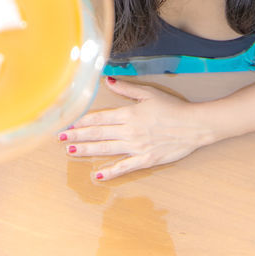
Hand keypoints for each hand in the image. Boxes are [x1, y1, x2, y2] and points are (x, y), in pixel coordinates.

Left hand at [59, 76, 212, 182]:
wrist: (194, 126)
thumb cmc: (172, 107)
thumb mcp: (149, 93)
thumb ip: (126, 88)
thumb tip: (107, 80)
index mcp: (128, 114)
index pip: (99, 118)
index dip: (80, 121)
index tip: (66, 122)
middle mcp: (129, 131)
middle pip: (97, 134)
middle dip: (77, 135)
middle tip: (60, 138)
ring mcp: (136, 147)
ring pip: (106, 149)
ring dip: (86, 150)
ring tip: (70, 151)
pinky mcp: (146, 160)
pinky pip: (124, 167)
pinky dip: (110, 172)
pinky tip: (97, 174)